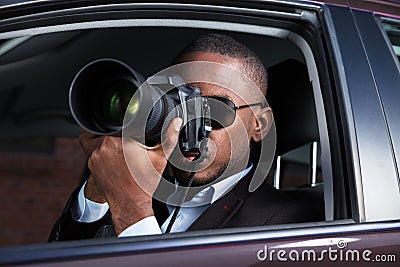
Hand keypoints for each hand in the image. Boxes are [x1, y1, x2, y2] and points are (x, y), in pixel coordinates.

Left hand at [84, 118, 181, 234]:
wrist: (130, 205)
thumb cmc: (143, 184)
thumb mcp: (160, 158)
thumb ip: (169, 137)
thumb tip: (176, 122)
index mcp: (121, 141)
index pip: (122, 119)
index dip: (129, 121)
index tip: (135, 132)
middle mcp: (104, 146)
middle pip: (108, 125)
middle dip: (119, 130)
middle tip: (130, 142)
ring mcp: (95, 155)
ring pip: (97, 135)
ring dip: (107, 138)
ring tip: (121, 148)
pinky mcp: (91, 163)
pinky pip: (93, 149)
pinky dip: (102, 150)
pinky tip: (115, 158)